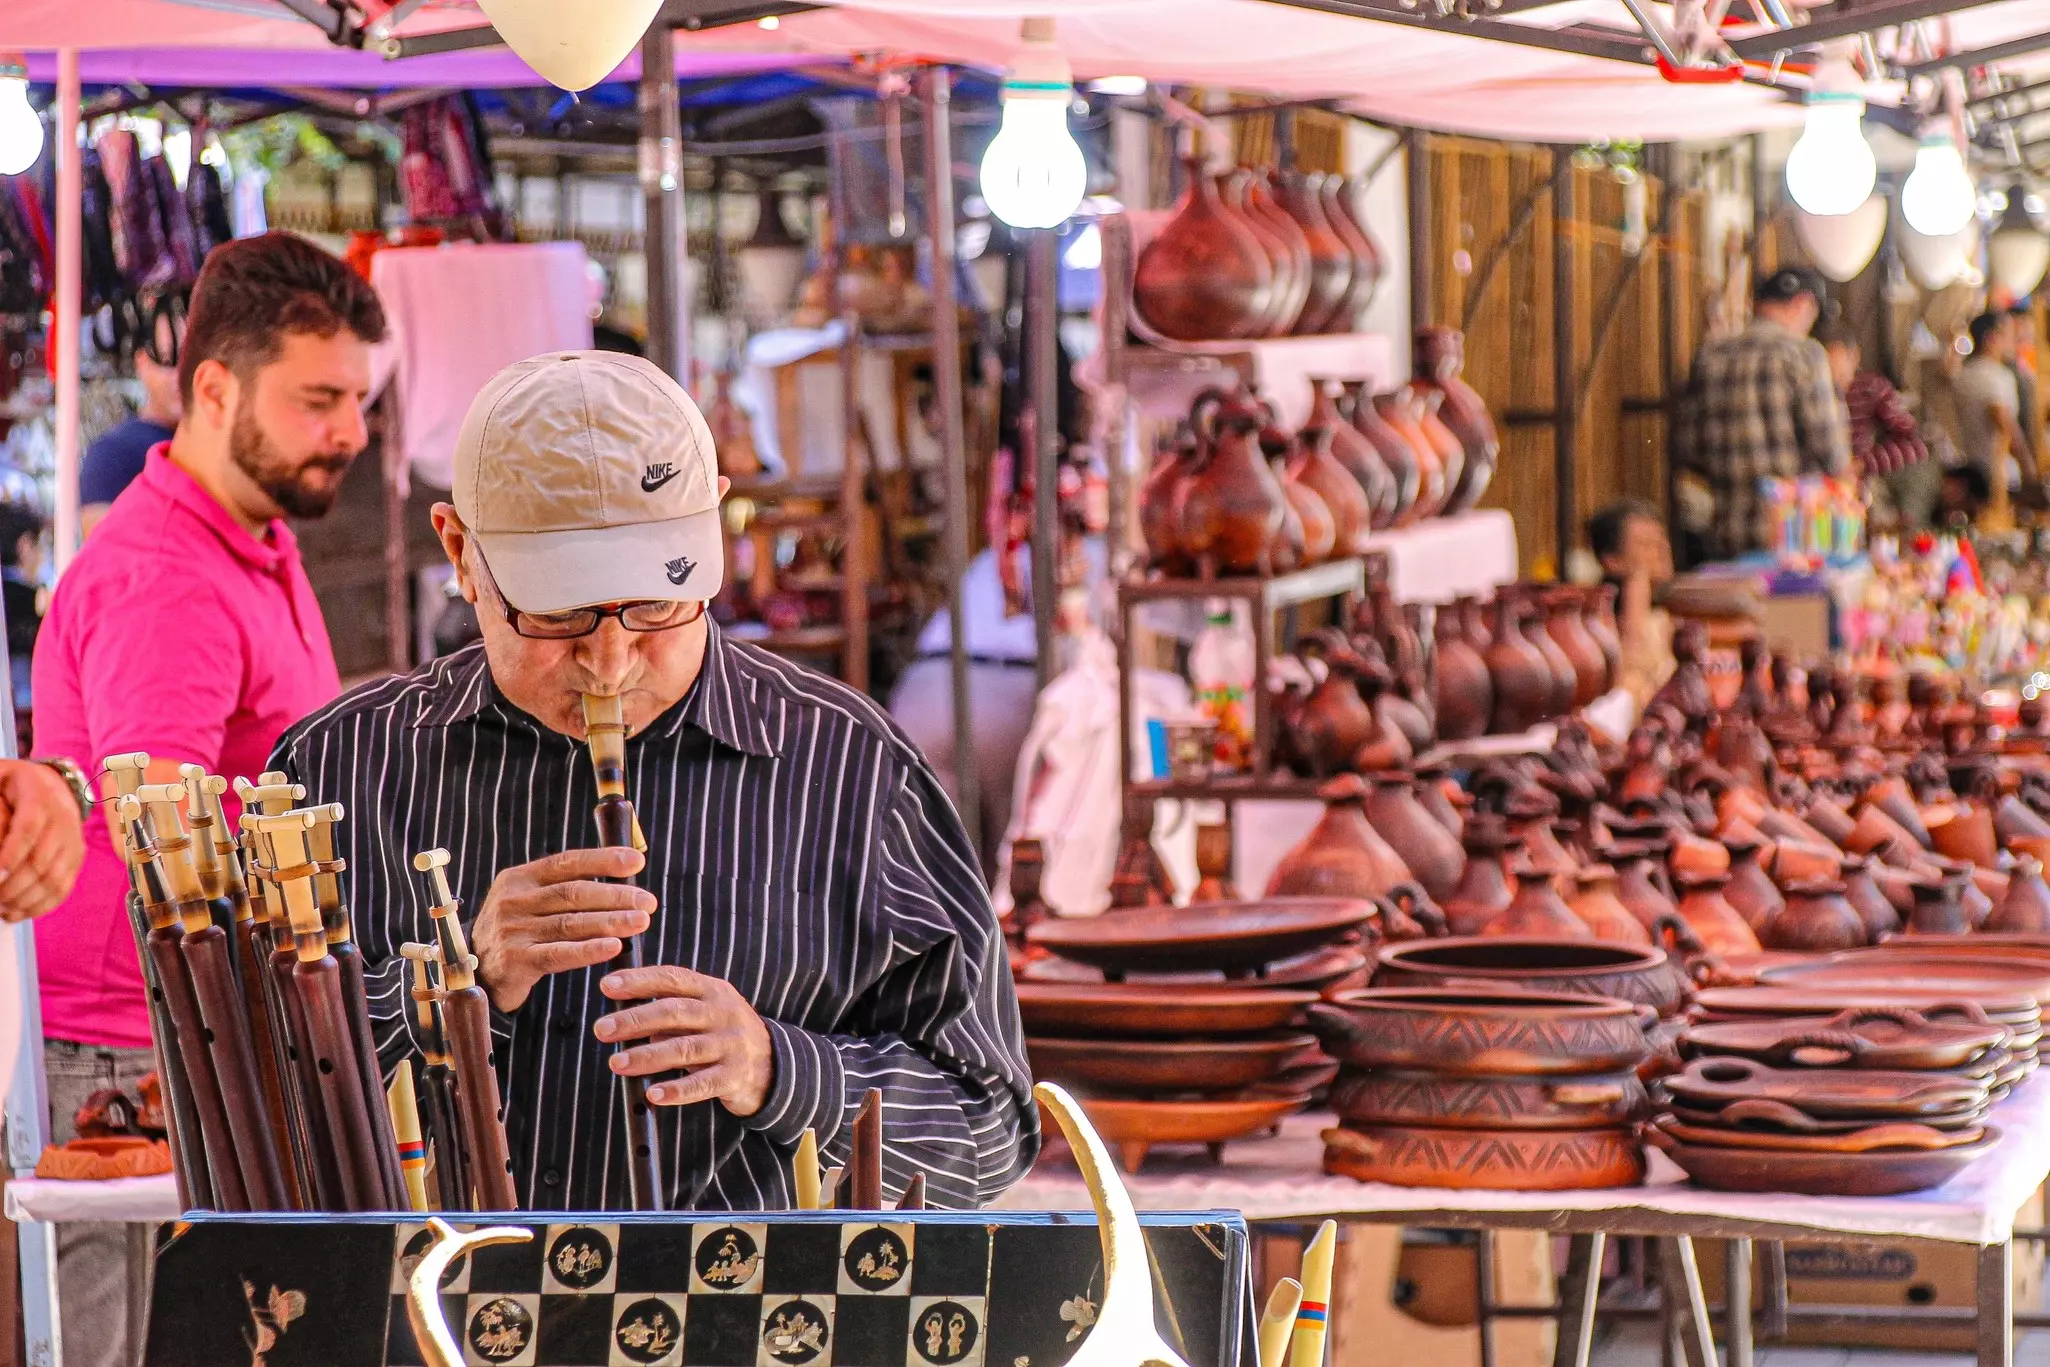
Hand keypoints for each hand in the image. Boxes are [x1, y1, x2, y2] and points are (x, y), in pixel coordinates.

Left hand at [0, 762, 85, 921]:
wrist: (53, 785)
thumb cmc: (14, 786)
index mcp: (40, 797)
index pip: (29, 829)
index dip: (12, 853)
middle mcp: (63, 820)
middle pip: (41, 861)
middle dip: (11, 886)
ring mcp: (73, 842)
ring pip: (53, 880)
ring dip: (23, 900)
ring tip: (1, 908)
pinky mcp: (76, 859)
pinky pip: (62, 889)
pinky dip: (39, 906)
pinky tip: (16, 913)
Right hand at [471, 847, 653, 1012]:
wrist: (476, 973)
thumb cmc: (517, 933)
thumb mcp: (530, 903)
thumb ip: (565, 890)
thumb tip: (623, 883)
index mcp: (519, 878)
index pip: (567, 862)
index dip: (604, 860)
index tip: (638, 861)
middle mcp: (513, 900)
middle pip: (573, 893)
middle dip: (616, 895)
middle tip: (649, 901)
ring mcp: (511, 930)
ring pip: (570, 923)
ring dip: (610, 922)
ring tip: (641, 922)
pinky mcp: (514, 961)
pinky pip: (559, 954)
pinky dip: (589, 950)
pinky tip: (614, 947)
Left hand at [595, 966, 773, 1116]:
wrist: (773, 1065)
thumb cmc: (722, 1033)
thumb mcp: (704, 1012)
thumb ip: (668, 1011)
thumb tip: (623, 1016)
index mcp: (712, 990)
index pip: (673, 979)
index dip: (640, 980)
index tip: (607, 986)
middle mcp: (723, 1013)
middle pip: (675, 1012)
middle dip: (635, 1019)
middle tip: (602, 1029)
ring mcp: (731, 1044)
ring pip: (685, 1048)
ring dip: (648, 1056)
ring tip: (616, 1063)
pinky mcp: (735, 1076)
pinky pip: (702, 1084)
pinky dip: (677, 1090)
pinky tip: (653, 1094)